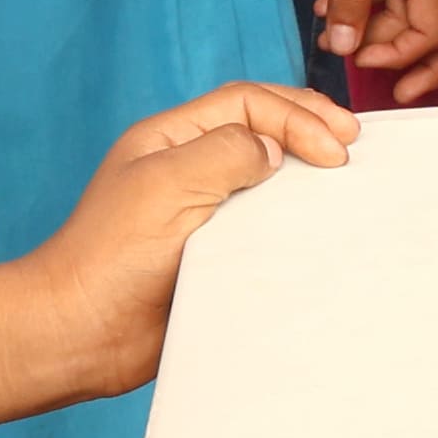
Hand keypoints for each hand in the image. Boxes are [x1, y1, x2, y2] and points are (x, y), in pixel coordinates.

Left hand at [0, 78, 360, 416]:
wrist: (82, 334)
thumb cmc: (109, 257)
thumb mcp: (166, 184)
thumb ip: (225, 153)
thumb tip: (273, 151)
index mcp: (171, 140)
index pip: (247, 103)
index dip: (296, 115)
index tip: (334, 149)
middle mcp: (188, 171)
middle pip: (262, 131)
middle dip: (311, 130)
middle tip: (355, 146)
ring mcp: (203, 216)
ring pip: (268, 182)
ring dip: (307, 179)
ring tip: (348, 185)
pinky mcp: (215, 260)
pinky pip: (265, 234)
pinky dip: (297, 227)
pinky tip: (321, 233)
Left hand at [314, 0, 437, 100]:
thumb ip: (352, 1)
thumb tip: (347, 51)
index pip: (434, 35)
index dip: (401, 57)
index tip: (361, 62)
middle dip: (419, 64)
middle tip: (390, 89)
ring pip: (409, 10)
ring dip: (374, 29)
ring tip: (330, 35)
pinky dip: (364, 2)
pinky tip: (329, 4)